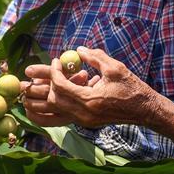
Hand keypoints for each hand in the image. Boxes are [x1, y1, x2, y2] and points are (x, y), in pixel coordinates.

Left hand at [42, 46, 158, 127]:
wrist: (144, 110)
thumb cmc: (131, 87)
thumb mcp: (114, 68)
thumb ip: (95, 57)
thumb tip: (77, 50)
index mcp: (90, 100)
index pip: (61, 86)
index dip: (54, 72)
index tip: (56, 61)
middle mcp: (84, 114)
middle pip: (53, 101)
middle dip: (42, 86)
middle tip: (38, 74)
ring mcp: (84, 121)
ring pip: (53, 113)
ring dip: (40, 102)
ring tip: (29, 93)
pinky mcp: (85, 122)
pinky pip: (61, 117)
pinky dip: (50, 110)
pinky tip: (44, 103)